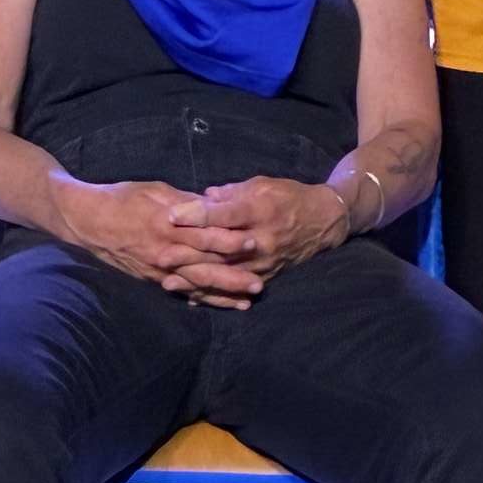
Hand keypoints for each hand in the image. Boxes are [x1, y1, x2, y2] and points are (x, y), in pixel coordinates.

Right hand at [52, 176, 260, 308]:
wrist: (86, 221)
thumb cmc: (122, 198)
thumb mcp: (157, 190)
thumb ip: (187, 201)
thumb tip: (215, 204)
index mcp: (168, 225)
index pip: (205, 235)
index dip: (230, 239)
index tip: (254, 242)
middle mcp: (165, 251)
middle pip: (205, 266)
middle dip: (233, 276)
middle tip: (260, 284)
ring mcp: (157, 269)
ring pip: (195, 284)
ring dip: (222, 294)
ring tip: (247, 301)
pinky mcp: (151, 278)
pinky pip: (179, 291)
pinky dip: (200, 298)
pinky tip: (218, 304)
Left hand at [160, 177, 348, 299]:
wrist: (323, 221)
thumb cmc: (289, 196)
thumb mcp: (263, 184)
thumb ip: (232, 192)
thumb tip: (204, 197)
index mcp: (260, 210)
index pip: (224, 215)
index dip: (196, 215)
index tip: (171, 215)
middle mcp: (261, 239)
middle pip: (219, 248)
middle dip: (188, 252)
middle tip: (159, 254)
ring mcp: (263, 262)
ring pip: (224, 274)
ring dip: (195, 279)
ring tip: (167, 282)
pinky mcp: (266, 275)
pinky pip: (235, 287)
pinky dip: (213, 293)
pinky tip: (192, 297)